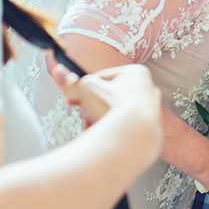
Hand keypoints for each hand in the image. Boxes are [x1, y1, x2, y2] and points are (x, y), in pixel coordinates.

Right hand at [47, 54, 161, 136]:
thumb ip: (69, 81)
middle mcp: (148, 91)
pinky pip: (123, 129)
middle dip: (92, 108)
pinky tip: (103, 136)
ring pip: (115, 114)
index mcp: (137, 74)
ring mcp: (151, 111)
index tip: (74, 99)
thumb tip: (58, 70)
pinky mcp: (148, 131)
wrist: (132, 138)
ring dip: (99, 120)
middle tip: (84, 115)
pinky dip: (111, 132)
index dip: (85, 90)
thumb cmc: (114, 109)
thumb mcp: (85, 90)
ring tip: (93, 127)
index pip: (103, 78)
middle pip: (109, 97)